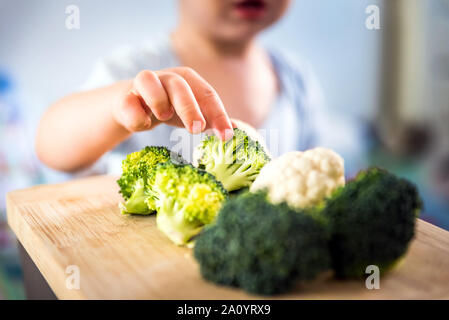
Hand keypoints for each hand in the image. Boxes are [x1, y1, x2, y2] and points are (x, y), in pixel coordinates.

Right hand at [113, 67, 232, 139]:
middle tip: (198, 129)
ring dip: (158, 100)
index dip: (218, 114)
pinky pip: (126, 102)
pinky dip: (135, 114)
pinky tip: (143, 125)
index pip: (207, 94)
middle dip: (190, 106)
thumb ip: (213, 119)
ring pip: (147, 80)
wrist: (134, 106)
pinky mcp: (124, 98)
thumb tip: (238, 130)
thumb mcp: (193, 113)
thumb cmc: (170, 108)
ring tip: (164, 117)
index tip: (226, 137)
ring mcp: (142, 85)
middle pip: (180, 85)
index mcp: (188, 80)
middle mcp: (166, 78)